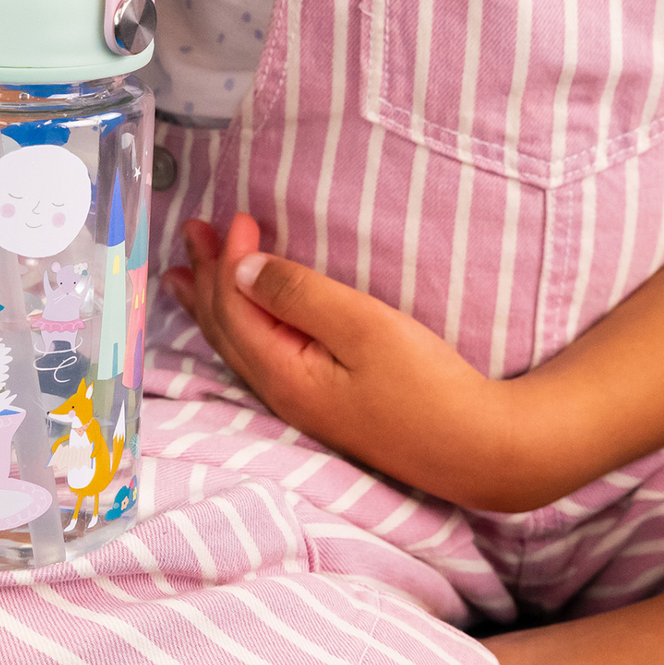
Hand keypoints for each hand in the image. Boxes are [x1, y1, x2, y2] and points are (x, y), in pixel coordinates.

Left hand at [163, 215, 521, 508]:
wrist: (476, 450)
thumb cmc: (427, 385)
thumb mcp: (364, 327)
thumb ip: (299, 294)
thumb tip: (242, 269)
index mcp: (282, 372)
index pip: (235, 306)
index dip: (228, 258)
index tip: (237, 215)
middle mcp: (279, 392)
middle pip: (224, 328)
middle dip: (206, 278)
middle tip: (191, 232)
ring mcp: (298, 403)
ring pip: (237, 345)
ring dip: (213, 304)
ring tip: (187, 278)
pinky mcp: (320, 405)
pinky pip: (258, 356)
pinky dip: (239, 326)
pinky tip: (242, 321)